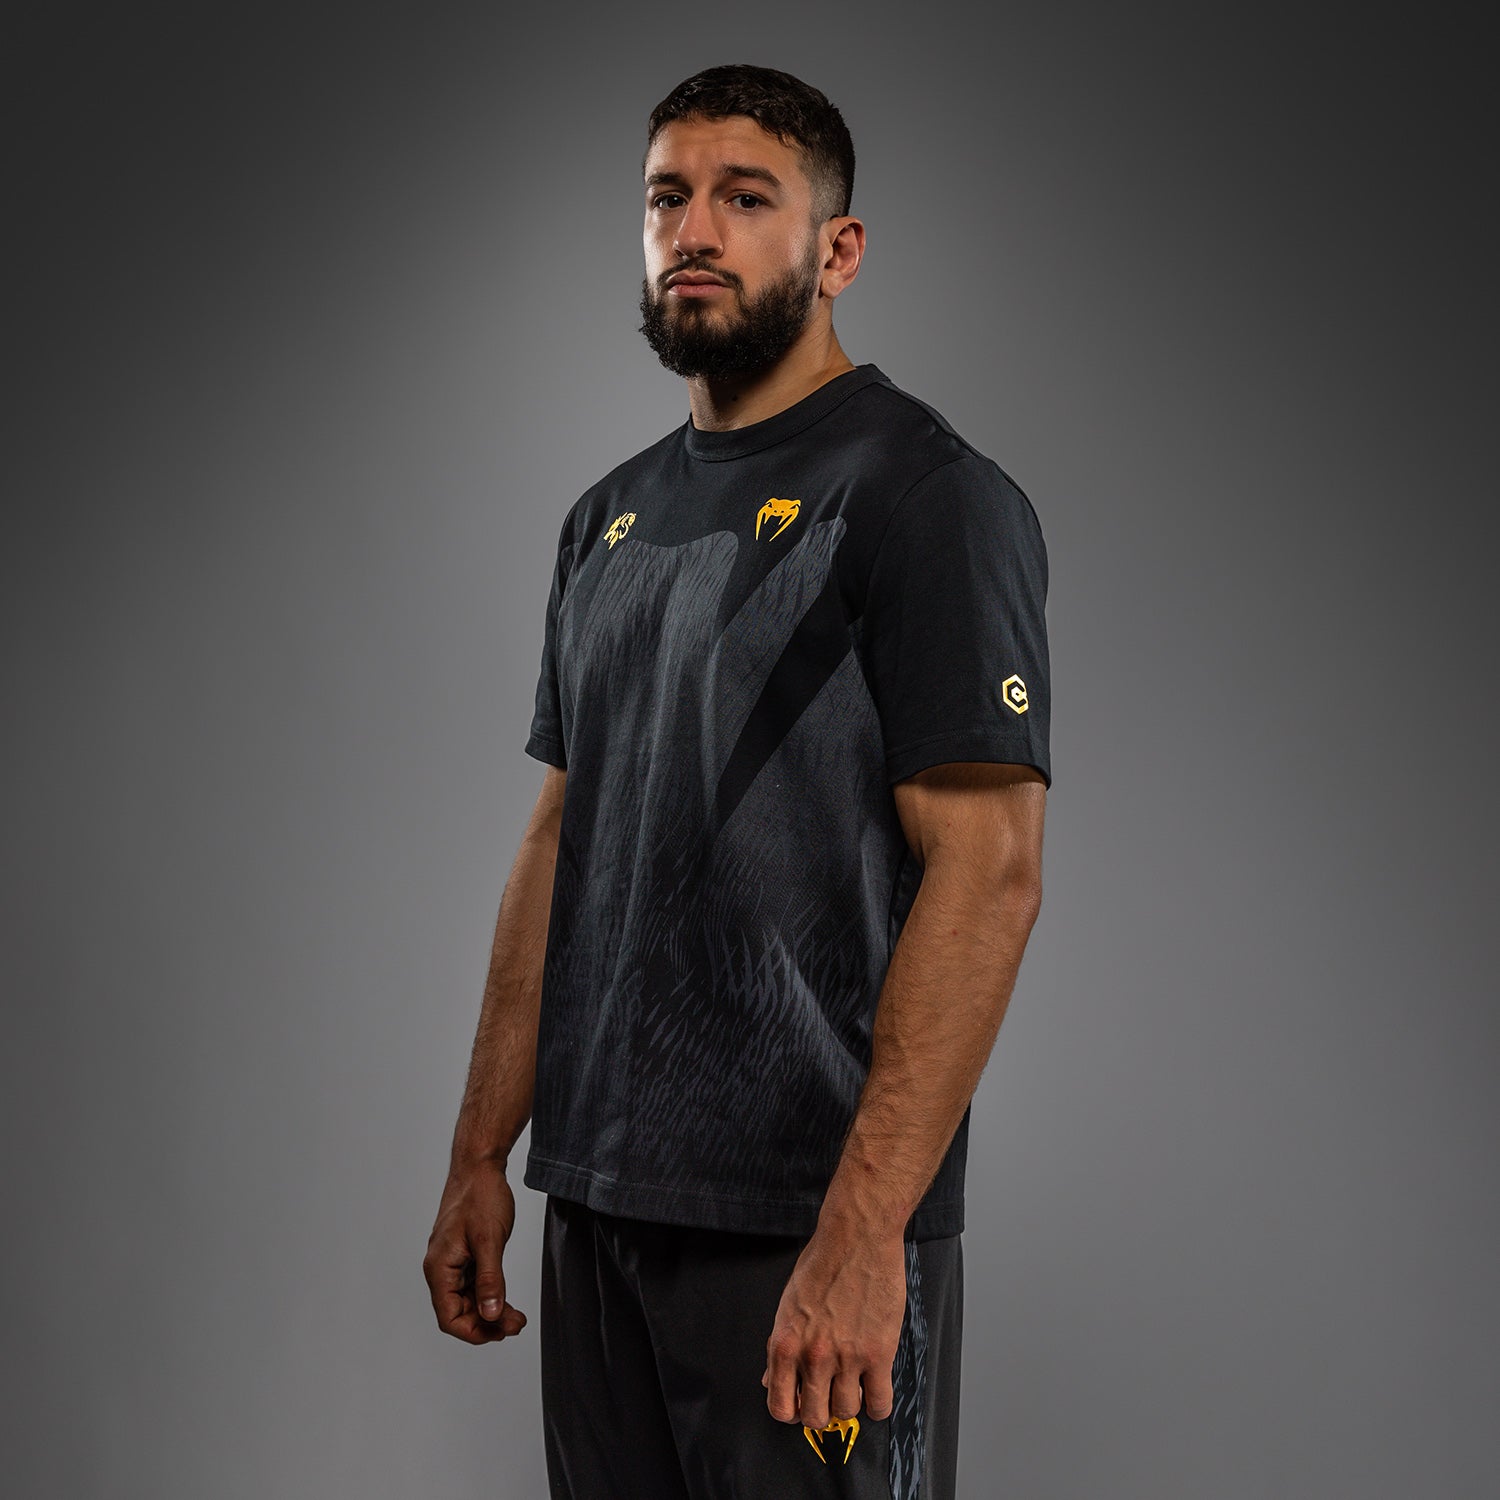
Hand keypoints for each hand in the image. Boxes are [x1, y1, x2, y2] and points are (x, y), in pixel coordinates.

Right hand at [422, 1158, 527, 1343]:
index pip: (449, 1317)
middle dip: (487, 1323)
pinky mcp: (464, 1255)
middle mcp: (441, 1268)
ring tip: (517, 1317)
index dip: (474, 1331)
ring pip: (468, 1300)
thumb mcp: (489, 1240)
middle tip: (516, 1324)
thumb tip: (490, 1314)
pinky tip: (507, 1300)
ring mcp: (452, 1262)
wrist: (480, 1167)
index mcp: (439, 1267)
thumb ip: (490, 1280)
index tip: (500, 1332)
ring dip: (490, 1311)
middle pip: (459, 1312)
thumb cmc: (480, 1196)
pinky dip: (490, 1295)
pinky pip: (473, 1285)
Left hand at [761, 1222, 906, 1427]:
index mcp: (785, 1343)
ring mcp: (847, 1357)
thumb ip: (780, 1346)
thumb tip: (770, 1379)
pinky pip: (880, 1403)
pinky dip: (878, 1404)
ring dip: (850, 1403)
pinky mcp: (879, 1354)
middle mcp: (813, 1356)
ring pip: (846, 1413)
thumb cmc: (823, 1261)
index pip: (780, 1407)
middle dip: (821, 1410)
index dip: (791, 1410)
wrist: (857, 1236)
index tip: (801, 1403)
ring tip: (854, 1383)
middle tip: (830, 1393)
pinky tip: (875, 1388)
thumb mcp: (788, 1303)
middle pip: (814, 1417)